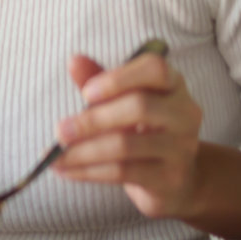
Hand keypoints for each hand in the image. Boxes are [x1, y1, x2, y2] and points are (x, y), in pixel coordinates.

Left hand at [54, 48, 202, 220]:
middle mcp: (184, 112)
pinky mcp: (170, 177)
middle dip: (92, 119)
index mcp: (172, 84)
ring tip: (56, 155)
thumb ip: (98, 80)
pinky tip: (65, 170)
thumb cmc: (140, 130)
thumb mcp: (120, 101)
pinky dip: (88, 171)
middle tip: (60, 131)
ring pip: (126, 145)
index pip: (154, 68)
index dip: (119, 78)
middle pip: (139, 107)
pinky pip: (123, 172)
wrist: (173, 179)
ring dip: (83, 151)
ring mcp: (181, 146)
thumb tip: (74, 60)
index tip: (86, 92)